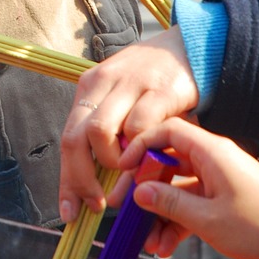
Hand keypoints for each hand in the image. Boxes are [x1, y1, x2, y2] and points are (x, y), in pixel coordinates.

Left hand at [59, 28, 198, 217]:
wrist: (191, 47)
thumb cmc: (153, 82)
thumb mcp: (124, 102)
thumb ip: (110, 137)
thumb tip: (102, 189)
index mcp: (90, 87)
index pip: (68, 139)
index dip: (67, 179)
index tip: (69, 212)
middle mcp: (103, 82)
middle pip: (75, 138)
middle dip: (81, 178)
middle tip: (97, 203)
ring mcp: (130, 84)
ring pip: (100, 132)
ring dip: (111, 163)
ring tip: (127, 173)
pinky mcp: (160, 89)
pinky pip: (139, 126)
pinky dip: (139, 149)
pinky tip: (149, 157)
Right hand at [120, 118, 258, 258]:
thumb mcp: (207, 218)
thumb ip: (170, 202)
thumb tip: (140, 192)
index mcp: (211, 152)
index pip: (167, 131)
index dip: (141, 145)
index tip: (123, 166)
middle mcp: (213, 159)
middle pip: (168, 162)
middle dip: (144, 186)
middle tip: (123, 206)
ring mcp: (218, 178)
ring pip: (177, 187)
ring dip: (160, 212)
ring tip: (147, 239)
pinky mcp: (223, 197)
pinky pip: (191, 202)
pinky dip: (177, 221)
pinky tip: (165, 244)